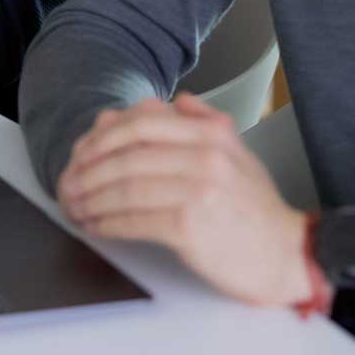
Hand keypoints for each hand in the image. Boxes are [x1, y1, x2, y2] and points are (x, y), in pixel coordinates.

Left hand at [58, 92, 310, 306]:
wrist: (287, 255)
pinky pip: (134, 219)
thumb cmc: (256, 210)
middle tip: (67, 184)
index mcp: (211, 132)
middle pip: (126, 153)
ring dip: (91, 199)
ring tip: (75, 207)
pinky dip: (108, 223)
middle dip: (87, 170)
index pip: (141, 121)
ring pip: (125, 187)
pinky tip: (96, 227)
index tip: (80, 153)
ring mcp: (199, 189)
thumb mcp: (235, 153)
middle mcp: (205, 155)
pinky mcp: (190, 226)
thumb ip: (201, 122)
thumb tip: (169, 100)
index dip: (102, 136)